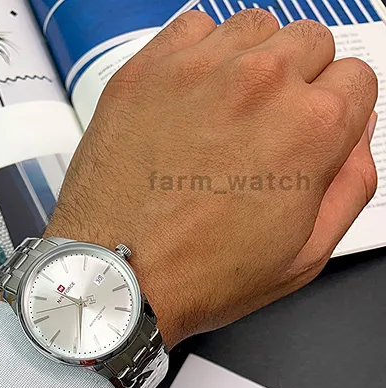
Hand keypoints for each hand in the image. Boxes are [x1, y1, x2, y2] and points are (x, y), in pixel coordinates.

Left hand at [46, 9, 378, 347]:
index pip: (355, 79)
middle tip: (265, 128)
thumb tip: (356, 137)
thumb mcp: (303, 256)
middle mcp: (260, 84)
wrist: (115, 274)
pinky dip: (199, 52)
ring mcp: (198, 70)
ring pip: (255, 28)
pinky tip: (189, 95)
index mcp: (310, 129)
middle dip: (299, 82)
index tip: (309, 133)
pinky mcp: (145, 70)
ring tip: (226, 111)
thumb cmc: (198, 275)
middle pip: (309, 43)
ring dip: (252, 60)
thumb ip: (351, 186)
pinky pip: (193, 27)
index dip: (336, 111)